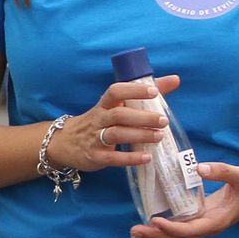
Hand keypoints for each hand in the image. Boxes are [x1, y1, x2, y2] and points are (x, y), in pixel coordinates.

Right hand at [45, 76, 180, 173]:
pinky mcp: (95, 157)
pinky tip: (146, 157)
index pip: (115, 91)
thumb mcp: (114, 107)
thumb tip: (174, 80)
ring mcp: (95, 138)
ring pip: (117, 134)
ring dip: (139, 135)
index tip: (153, 91)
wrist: (64, 143)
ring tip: (159, 137)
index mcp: (104, 105)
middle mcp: (99, 119)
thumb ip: (143, 95)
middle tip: (163, 120)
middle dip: (142, 117)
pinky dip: (130, 158)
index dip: (133, 90)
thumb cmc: (98, 122)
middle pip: (119, 115)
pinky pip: (113, 157)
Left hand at [130, 159, 238, 237]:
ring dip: (157, 234)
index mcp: (217, 221)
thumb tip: (198, 168)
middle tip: (134, 231)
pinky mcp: (202, 218)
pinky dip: (165, 228)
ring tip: (135, 231)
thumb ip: (222, 171)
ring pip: (178, 235)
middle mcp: (208, 226)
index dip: (172, 228)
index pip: (190, 230)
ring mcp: (205, 224)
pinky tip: (150, 223)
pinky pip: (181, 227)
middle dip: (157, 236)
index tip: (155, 221)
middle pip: (179, 237)